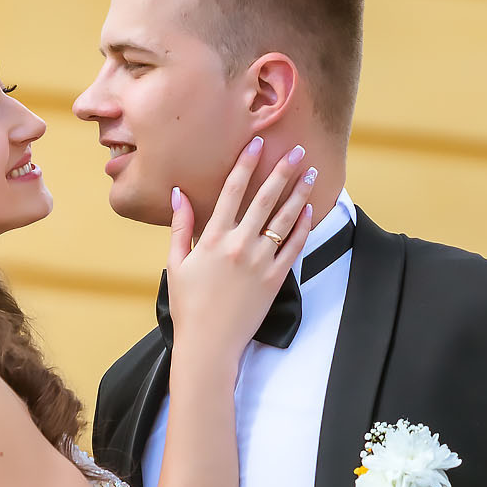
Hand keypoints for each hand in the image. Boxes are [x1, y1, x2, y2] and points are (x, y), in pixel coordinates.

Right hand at [165, 137, 315, 363]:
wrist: (209, 343)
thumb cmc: (189, 304)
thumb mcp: (177, 263)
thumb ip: (181, 226)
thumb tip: (178, 193)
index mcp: (213, 238)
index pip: (232, 191)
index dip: (245, 164)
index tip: (257, 144)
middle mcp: (239, 245)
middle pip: (265, 198)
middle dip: (282, 171)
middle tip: (296, 150)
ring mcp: (260, 261)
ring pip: (284, 219)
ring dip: (299, 193)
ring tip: (310, 174)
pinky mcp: (275, 279)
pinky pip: (294, 247)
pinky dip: (303, 228)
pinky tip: (309, 211)